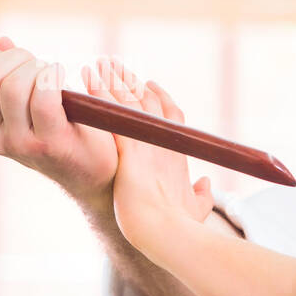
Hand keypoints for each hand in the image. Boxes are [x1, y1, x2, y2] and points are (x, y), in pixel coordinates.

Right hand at [0, 37, 117, 210]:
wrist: (90, 170)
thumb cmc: (57, 127)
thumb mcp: (21, 101)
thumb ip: (4, 74)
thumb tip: (1, 42)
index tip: (15, 59)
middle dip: (16, 57)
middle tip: (39, 64)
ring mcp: (17, 142)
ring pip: (13, 86)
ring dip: (37, 68)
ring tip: (53, 73)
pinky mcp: (48, 143)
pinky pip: (43, 97)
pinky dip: (53, 76)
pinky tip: (62, 74)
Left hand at [108, 75, 214, 256]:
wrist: (167, 232)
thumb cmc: (180, 226)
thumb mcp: (197, 208)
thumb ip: (203, 194)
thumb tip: (206, 184)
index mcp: (177, 154)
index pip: (172, 116)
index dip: (161, 98)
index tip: (148, 83)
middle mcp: (164, 143)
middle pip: (150, 102)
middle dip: (133, 83)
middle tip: (116, 65)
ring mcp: (146, 145)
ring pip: (131, 102)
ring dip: (114, 81)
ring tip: (100, 64)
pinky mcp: (129, 150)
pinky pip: (112, 114)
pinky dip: (100, 94)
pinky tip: (88, 78)